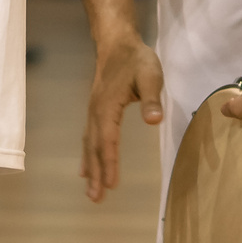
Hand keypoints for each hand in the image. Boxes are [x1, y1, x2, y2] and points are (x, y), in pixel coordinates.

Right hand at [81, 31, 165, 200]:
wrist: (116, 43)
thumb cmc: (136, 60)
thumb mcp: (150, 76)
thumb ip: (151, 99)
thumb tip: (154, 121)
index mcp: (107, 107)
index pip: (108, 140)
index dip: (109, 163)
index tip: (110, 185)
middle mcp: (96, 112)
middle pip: (95, 148)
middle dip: (96, 173)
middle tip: (96, 199)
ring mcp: (93, 112)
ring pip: (90, 145)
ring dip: (90, 169)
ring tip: (90, 191)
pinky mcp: (95, 111)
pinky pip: (89, 138)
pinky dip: (88, 156)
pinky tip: (86, 168)